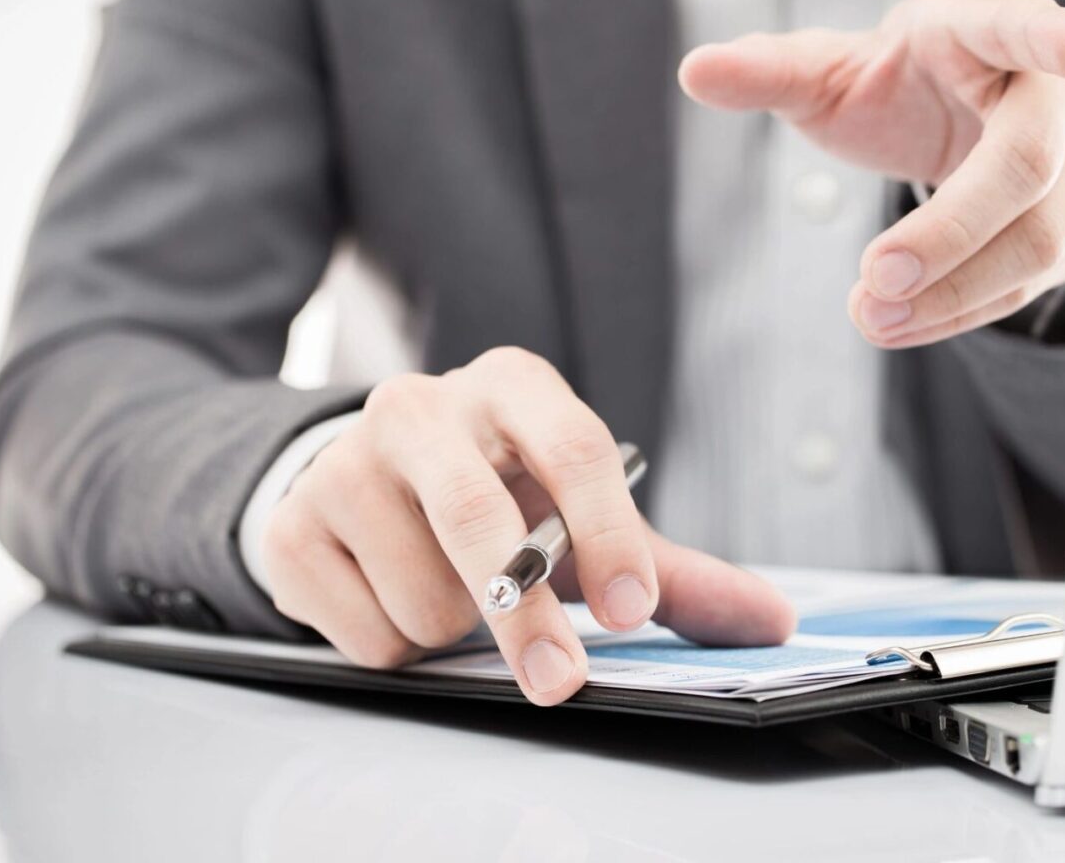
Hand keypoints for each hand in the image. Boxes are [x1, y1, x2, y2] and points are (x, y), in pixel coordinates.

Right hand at [261, 347, 796, 704]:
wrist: (361, 480)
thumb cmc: (496, 495)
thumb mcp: (580, 515)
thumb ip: (671, 570)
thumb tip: (769, 621)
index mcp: (512, 386)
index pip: (573, 447)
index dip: (608, 534)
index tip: (632, 612)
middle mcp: (422, 406)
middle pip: (478, 518)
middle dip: (526, 616)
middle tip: (561, 678)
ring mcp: (347, 463)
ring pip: (428, 599)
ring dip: (458, 632)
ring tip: (453, 590)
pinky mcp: (295, 527)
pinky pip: (371, 636)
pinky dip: (400, 646)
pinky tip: (396, 597)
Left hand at [679, 0, 1064, 347]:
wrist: (962, 119)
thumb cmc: (900, 82)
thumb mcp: (830, 72)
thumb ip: (768, 71)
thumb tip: (694, 70)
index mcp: (989, 27)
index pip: (1028, 26)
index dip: (1053, 38)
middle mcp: (1054, 92)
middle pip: (1027, 165)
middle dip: (951, 230)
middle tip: (875, 278)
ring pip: (1040, 238)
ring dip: (955, 289)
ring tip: (872, 315)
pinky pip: (1031, 282)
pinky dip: (962, 310)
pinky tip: (904, 322)